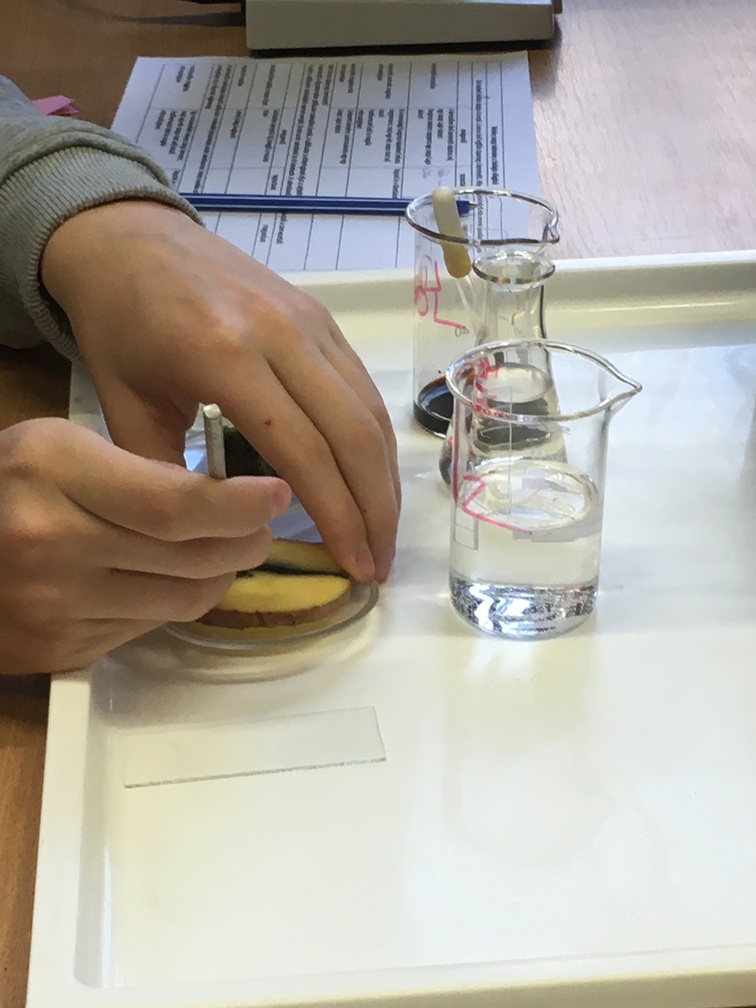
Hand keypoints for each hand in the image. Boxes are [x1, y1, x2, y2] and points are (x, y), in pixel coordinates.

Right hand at [0, 418, 289, 674]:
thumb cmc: (5, 487)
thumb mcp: (59, 448)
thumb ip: (136, 469)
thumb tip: (226, 496)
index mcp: (52, 472)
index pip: (177, 504)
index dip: (241, 505)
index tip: (276, 495)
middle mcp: (52, 542)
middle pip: (191, 557)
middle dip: (246, 541)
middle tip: (261, 526)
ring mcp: (54, 606)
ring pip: (183, 599)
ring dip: (222, 575)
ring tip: (228, 551)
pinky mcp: (60, 651)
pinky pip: (150, 626)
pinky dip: (176, 600)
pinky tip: (173, 577)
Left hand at [41, 202, 400, 581]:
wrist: (129, 238)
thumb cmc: (119, 324)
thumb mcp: (123, 406)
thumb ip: (164, 477)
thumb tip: (215, 540)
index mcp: (225, 356)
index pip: (305, 452)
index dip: (338, 517)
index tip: (355, 568)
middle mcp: (282, 334)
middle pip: (354, 434)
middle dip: (376, 510)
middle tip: (379, 565)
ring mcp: (311, 321)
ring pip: (370, 411)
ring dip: (384, 479)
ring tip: (381, 533)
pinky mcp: (323, 317)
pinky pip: (362, 387)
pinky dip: (375, 441)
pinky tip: (371, 479)